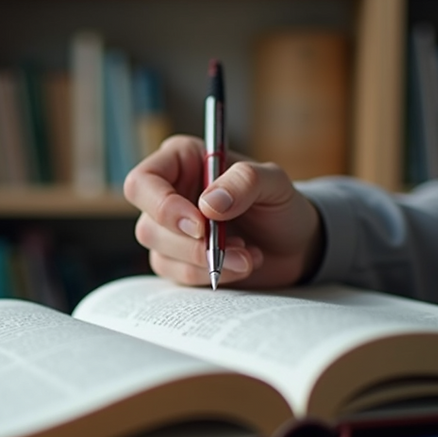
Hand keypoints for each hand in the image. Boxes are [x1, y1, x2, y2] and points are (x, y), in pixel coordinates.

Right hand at [123, 135, 324, 288]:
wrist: (294, 245)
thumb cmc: (280, 205)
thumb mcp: (275, 182)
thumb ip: (245, 181)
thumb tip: (209, 204)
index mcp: (181, 161)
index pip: (143, 182)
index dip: (162, 206)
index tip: (200, 224)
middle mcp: (168, 193)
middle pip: (148, 225)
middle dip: (192, 244)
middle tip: (235, 246)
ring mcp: (169, 230)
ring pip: (161, 254)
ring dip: (207, 261)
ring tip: (248, 256)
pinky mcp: (177, 260)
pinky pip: (178, 275)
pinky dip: (211, 275)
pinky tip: (240, 265)